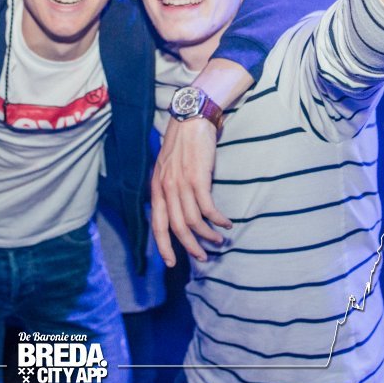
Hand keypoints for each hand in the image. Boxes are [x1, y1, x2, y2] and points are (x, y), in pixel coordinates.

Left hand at [151, 116, 229, 266]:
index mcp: (156, 188)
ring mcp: (182, 184)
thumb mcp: (166, 168)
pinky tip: (226, 223)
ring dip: (208, 235)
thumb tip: (174, 211)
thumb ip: (167, 188)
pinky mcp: (199, 178)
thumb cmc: (181, 144)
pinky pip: (208, 208)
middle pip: (176, 228)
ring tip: (219, 240)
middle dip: (190, 246)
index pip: (157, 224)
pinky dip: (218, 220)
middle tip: (202, 256)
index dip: (164, 246)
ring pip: (193, 221)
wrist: (190, 119)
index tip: (172, 263)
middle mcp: (166, 188)